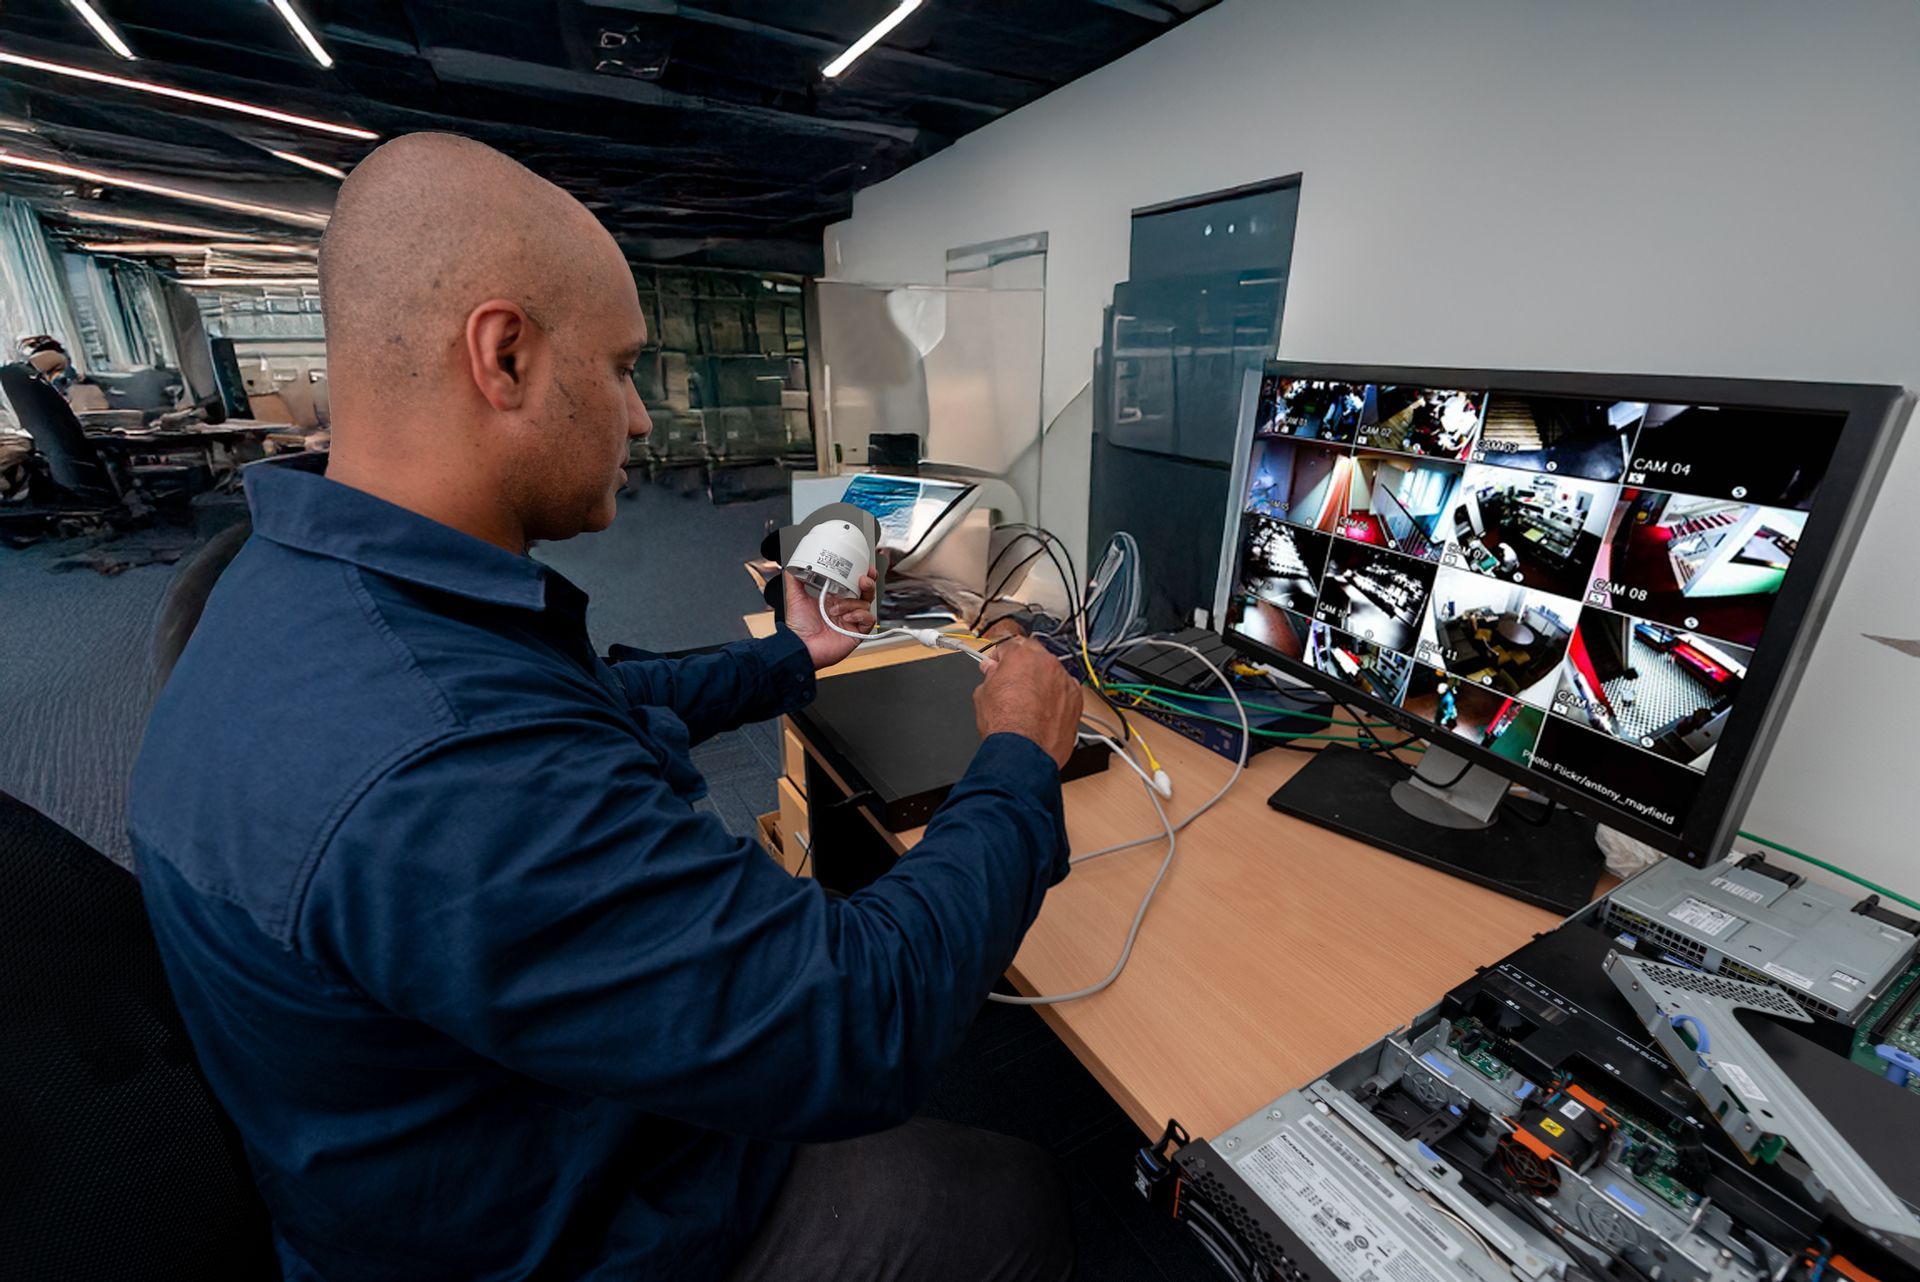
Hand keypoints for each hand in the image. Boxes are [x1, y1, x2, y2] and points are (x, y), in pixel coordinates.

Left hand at [784, 570, 876, 670]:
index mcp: (834, 599)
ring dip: (852, 603)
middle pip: (866, 592)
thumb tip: (794, 566)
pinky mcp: (857, 633)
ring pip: (866, 604)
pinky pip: (869, 619)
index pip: (852, 583)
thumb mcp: (795, 598)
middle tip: (862, 579)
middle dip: (868, 583)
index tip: (861, 566)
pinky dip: (860, 615)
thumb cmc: (799, 628)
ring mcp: (852, 620)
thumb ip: (795, 580)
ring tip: (835, 610)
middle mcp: (845, 608)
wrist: (801, 647)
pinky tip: (848, 617)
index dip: (860, 574)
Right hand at [973, 637, 1082, 767]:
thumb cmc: (1005, 725)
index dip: (1000, 658)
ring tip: (1030, 703)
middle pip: (1034, 655)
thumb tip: (991, 670)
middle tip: (1014, 683)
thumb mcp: (983, 694)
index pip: (1009, 646)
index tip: (997, 667)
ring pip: (1052, 673)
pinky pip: (1066, 690)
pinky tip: (1045, 712)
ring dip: (1043, 681)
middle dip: (1024, 666)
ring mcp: (1064, 680)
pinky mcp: (1077, 699)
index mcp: (1022, 656)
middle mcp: (1047, 663)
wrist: (1024, 751)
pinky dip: (1058, 697)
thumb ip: (990, 675)